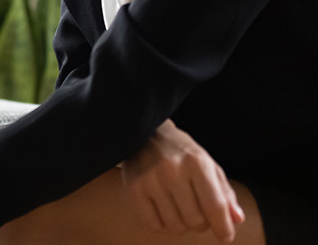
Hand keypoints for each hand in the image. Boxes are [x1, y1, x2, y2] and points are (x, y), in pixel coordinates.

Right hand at [120, 119, 243, 242]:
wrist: (144, 134)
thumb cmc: (181, 153)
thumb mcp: (208, 165)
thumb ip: (224, 192)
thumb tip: (237, 219)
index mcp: (196, 163)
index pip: (214, 205)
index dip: (223, 226)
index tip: (226, 236)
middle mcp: (172, 171)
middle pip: (195, 220)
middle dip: (201, 224)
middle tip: (198, 214)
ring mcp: (150, 181)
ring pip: (175, 226)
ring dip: (182, 225)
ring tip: (180, 211)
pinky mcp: (133, 189)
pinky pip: (153, 225)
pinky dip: (162, 225)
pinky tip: (164, 212)